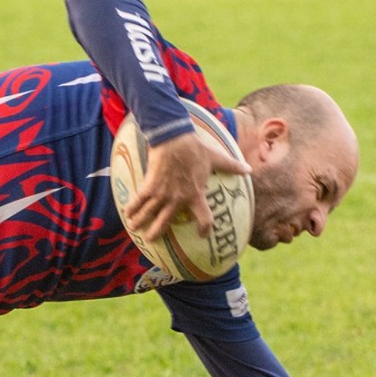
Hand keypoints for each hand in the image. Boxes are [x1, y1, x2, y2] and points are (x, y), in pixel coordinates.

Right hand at [124, 124, 249, 242]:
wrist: (174, 138)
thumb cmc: (195, 148)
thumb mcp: (216, 157)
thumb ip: (232, 166)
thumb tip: (249, 169)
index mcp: (195, 194)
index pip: (204, 218)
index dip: (204, 228)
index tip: (203, 235)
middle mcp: (178, 198)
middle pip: (165, 221)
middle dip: (157, 231)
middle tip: (151, 238)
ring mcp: (162, 193)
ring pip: (149, 213)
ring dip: (140, 222)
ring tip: (134, 227)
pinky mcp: (150, 185)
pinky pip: (139, 199)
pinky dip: (131, 206)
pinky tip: (126, 212)